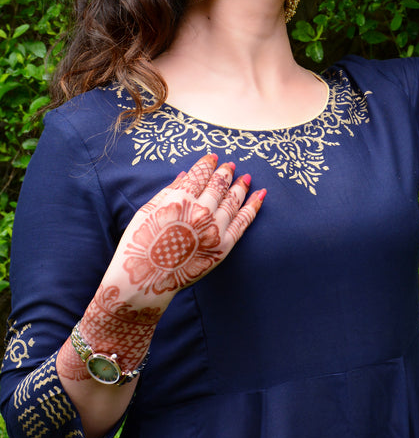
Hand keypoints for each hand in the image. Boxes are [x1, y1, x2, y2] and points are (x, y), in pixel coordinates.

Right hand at [107, 153, 264, 303]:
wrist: (146, 280)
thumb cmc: (140, 245)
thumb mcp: (147, 211)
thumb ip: (169, 191)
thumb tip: (186, 175)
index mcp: (180, 200)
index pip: (199, 175)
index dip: (207, 164)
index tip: (213, 157)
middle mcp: (200, 212)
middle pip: (218, 185)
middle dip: (225, 173)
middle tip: (230, 165)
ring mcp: (214, 230)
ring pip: (233, 201)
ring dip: (241, 186)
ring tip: (245, 177)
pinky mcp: (224, 246)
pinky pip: (243, 222)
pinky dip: (253, 206)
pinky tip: (260, 195)